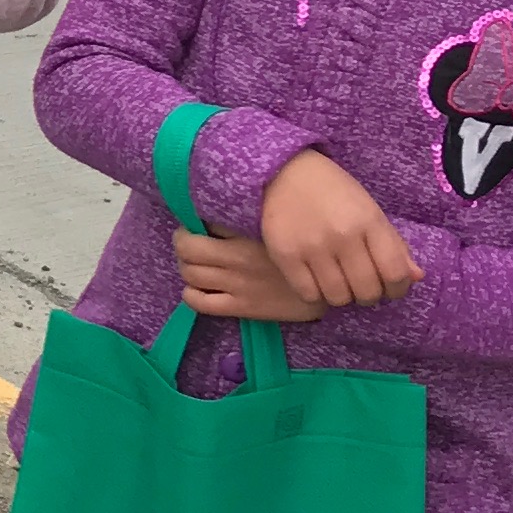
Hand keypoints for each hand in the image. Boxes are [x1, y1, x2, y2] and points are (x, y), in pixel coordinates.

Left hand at [173, 229, 321, 323]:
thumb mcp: (278, 225)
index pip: (202, 224)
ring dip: (186, 267)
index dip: (193, 222)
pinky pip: (199, 303)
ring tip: (195, 263)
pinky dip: (190, 294)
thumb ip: (250, 215)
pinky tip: (198, 288)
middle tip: (190, 242)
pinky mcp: (241, 308)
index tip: (197, 223)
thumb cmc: (306, 252)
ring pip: (189, 274)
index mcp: (247, 235)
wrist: (329, 287)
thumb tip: (221, 205)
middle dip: (183, 243)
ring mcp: (237, 285)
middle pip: (188, 250)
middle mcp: (237, 260)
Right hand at [256, 147, 424, 307]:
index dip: (398, 289)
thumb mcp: (369, 210)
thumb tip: (416, 276)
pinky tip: (317, 281)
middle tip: (362, 285)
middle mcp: (343, 236)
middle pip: (367, 291)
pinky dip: (316, 294)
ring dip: (343, 296)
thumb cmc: (333, 192)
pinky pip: (308, 294)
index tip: (391, 288)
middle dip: (369, 294)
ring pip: (338, 297)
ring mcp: (312, 247)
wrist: (284, 172)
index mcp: (369, 221)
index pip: (395, 272)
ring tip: (338, 282)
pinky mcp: (285, 255)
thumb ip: (393, 244)